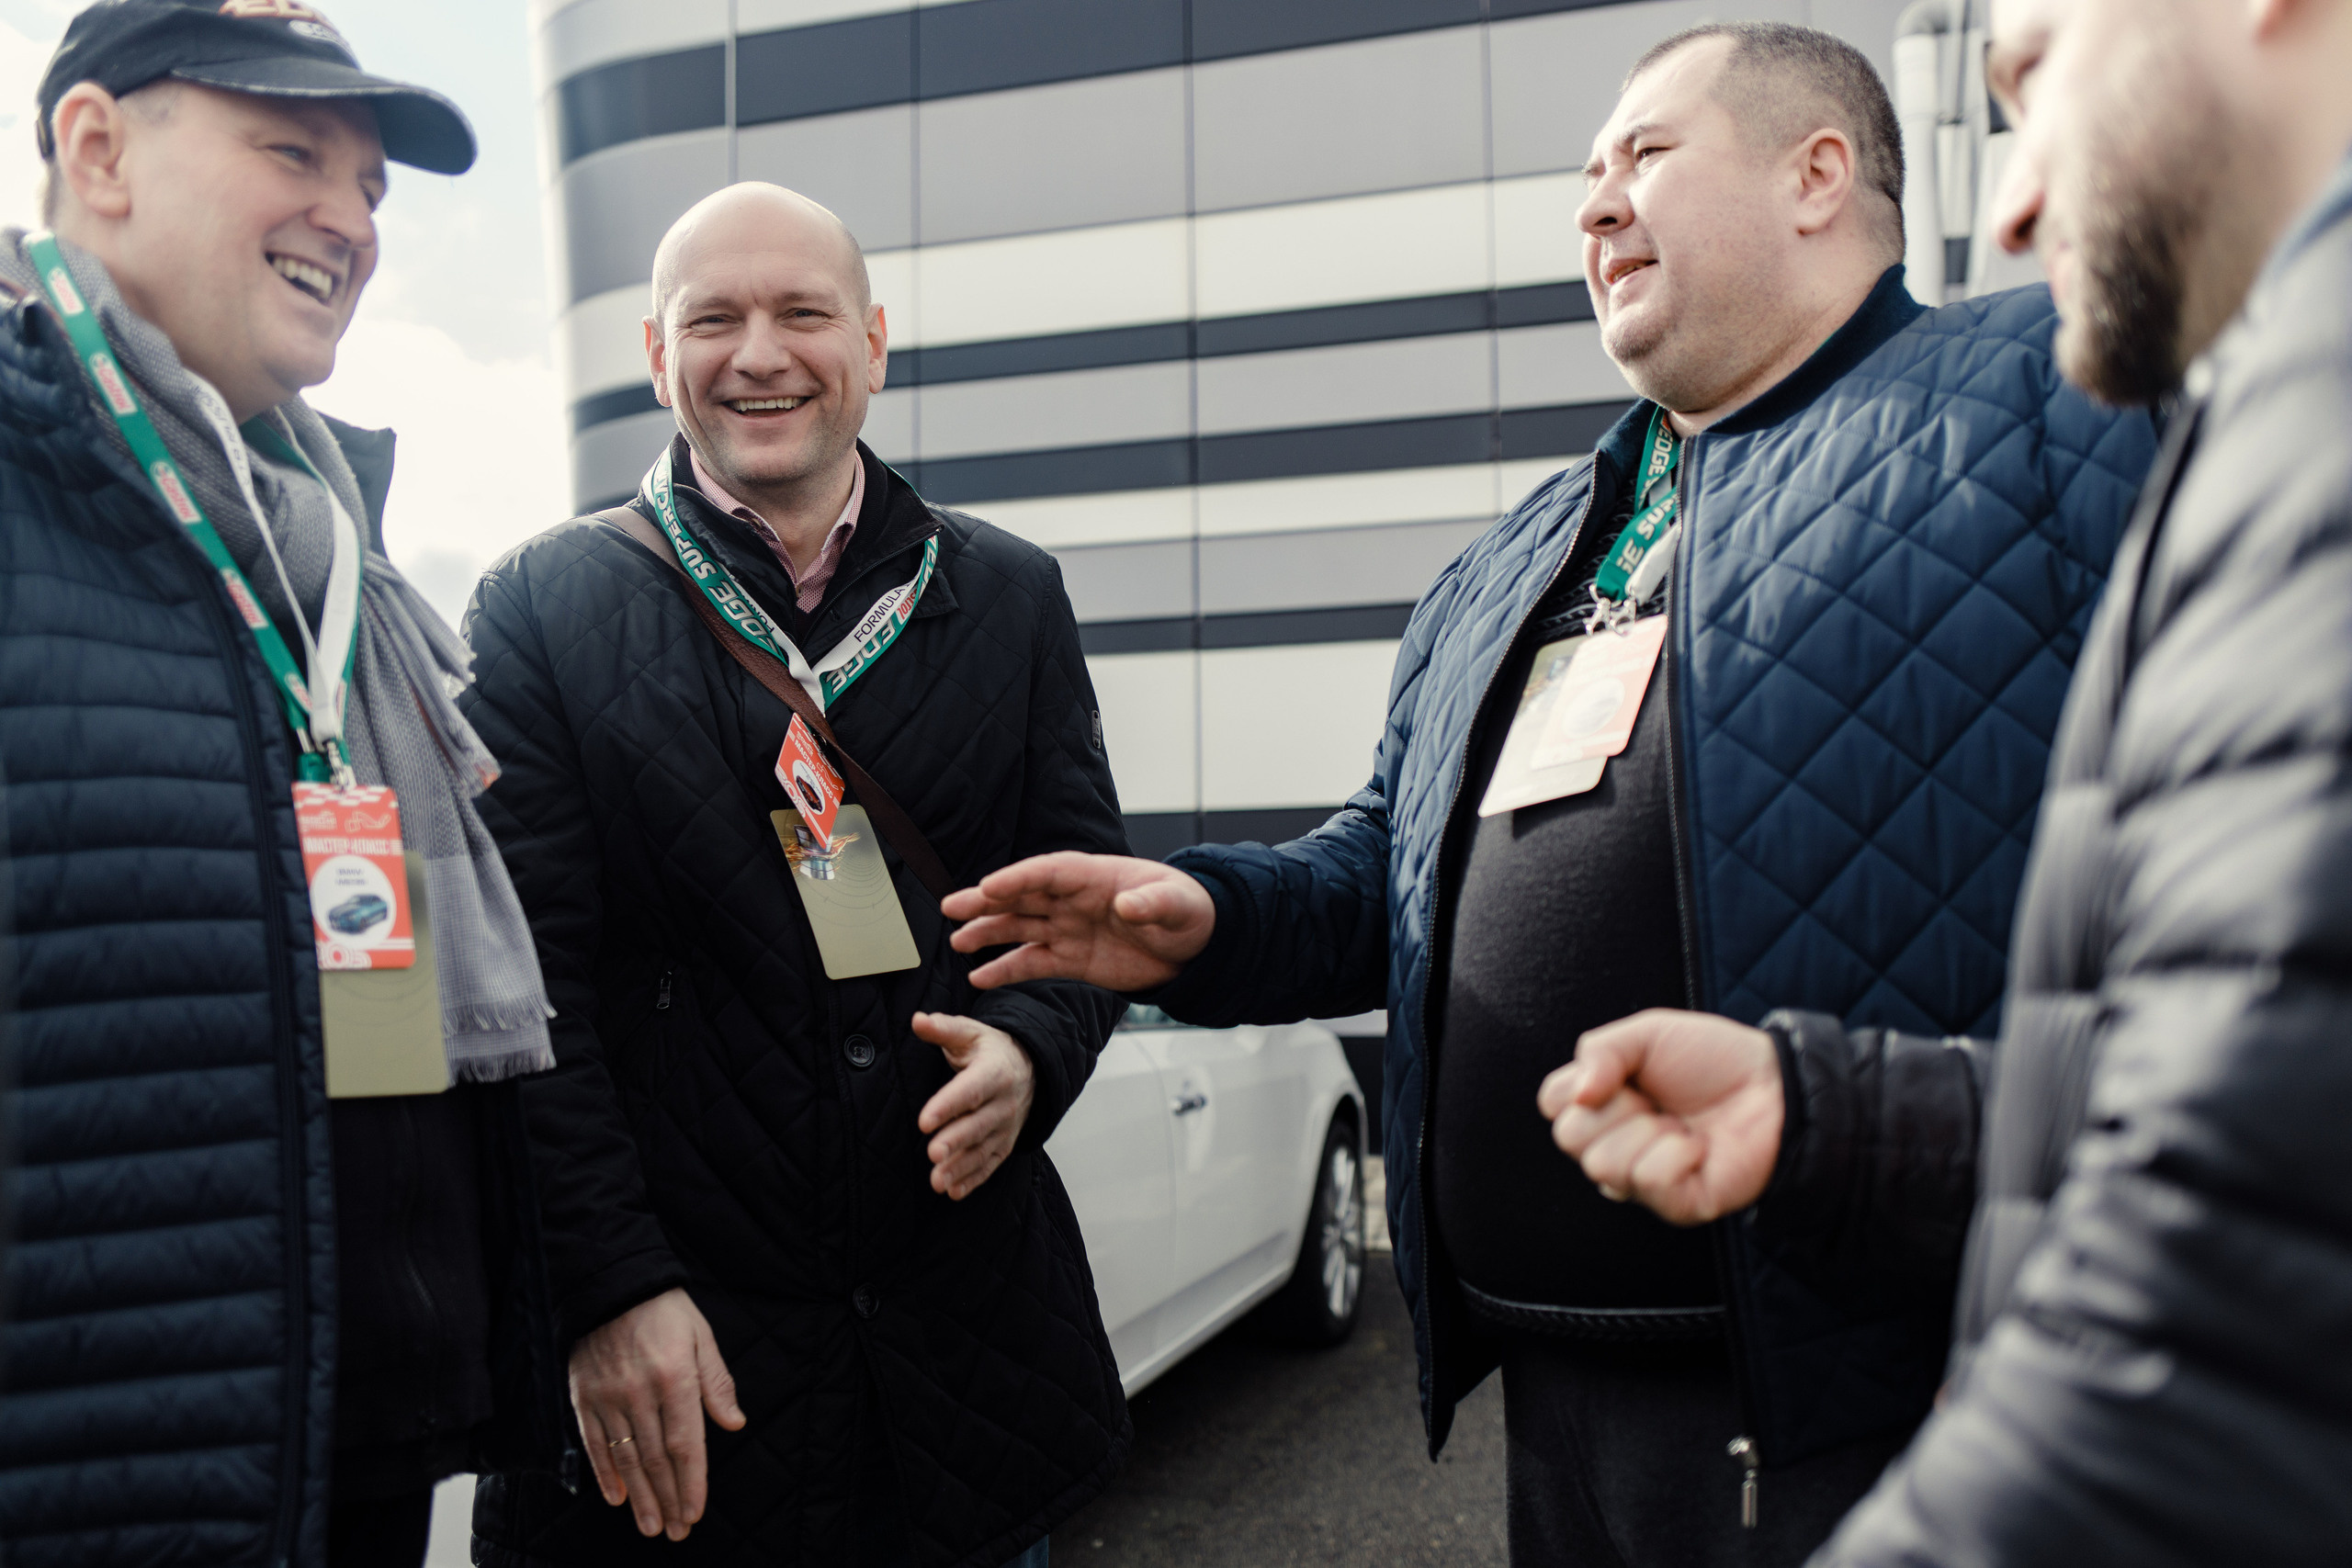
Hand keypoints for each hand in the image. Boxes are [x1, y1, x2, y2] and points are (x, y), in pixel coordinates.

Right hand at [570, 1288, 746, 1539]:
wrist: (612, 1284)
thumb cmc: (665, 1311)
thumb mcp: (702, 1337)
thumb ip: (716, 1383)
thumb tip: (735, 1424)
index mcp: (675, 1378)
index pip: (685, 1444)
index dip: (691, 1482)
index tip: (694, 1513)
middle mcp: (639, 1393)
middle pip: (655, 1460)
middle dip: (668, 1500)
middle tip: (675, 1532)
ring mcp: (608, 1398)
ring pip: (626, 1459)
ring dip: (640, 1498)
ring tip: (651, 1526)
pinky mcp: (584, 1397)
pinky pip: (594, 1444)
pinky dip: (605, 1475)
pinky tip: (616, 1499)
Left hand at [913, 1012, 1035, 1198]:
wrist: (1029, 1067)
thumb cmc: (990, 1049)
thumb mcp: (969, 1033)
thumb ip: (942, 1029)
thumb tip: (918, 1020)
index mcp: (995, 1071)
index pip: (971, 1090)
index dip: (948, 1105)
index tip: (925, 1121)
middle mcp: (1005, 1102)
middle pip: (979, 1124)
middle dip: (956, 1141)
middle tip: (933, 1154)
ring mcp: (1007, 1126)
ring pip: (983, 1150)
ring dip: (961, 1167)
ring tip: (937, 1181)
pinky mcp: (1005, 1144)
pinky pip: (990, 1165)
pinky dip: (973, 1180)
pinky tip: (953, 1191)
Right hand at [944, 851, 1215, 990]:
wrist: (1194, 945)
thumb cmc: (1186, 911)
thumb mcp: (1177, 905)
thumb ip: (1153, 903)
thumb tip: (1129, 904)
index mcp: (1095, 877)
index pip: (1049, 872)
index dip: (1019, 878)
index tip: (989, 887)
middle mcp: (1074, 900)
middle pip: (1023, 896)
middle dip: (987, 901)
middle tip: (953, 905)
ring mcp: (1069, 928)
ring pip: (1020, 928)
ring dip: (988, 933)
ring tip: (957, 942)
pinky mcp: (1071, 959)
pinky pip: (1032, 963)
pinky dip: (1006, 970)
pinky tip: (979, 978)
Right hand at [1536, 1008, 1784, 1224]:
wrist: (1775, 1086)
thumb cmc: (1714, 1060)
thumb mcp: (1649, 1033)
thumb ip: (1600, 1050)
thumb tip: (1577, 1097)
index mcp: (1602, 1104)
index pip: (1552, 1104)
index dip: (1579, 1085)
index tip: (1620, 1073)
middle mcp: (1615, 1144)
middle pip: (1569, 1137)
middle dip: (1616, 1107)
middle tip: (1654, 1100)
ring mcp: (1642, 1179)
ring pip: (1603, 1164)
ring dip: (1649, 1131)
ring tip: (1681, 1124)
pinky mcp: (1674, 1204)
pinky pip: (1649, 1180)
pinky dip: (1677, 1155)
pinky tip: (1698, 1148)